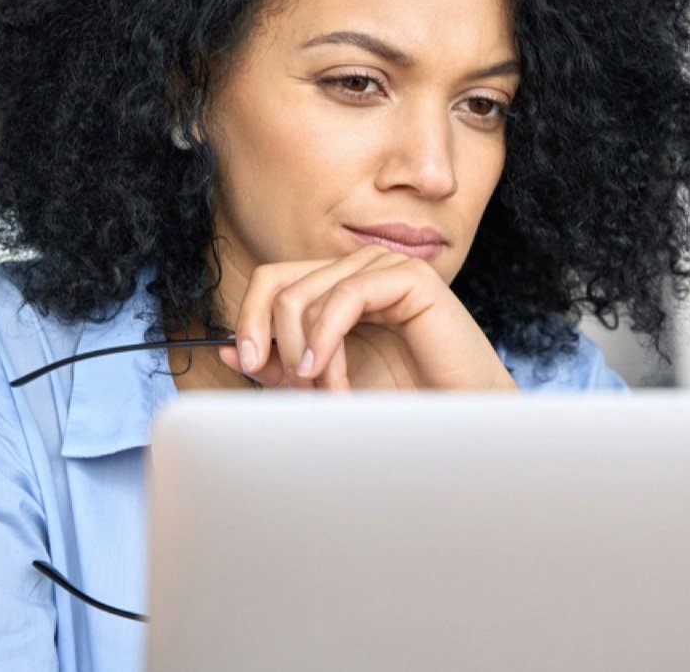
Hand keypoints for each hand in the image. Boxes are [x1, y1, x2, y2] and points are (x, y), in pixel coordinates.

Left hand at [215, 245, 517, 391]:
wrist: (461, 421)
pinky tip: (328, 375)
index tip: (245, 365)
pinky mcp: (410, 277)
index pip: (273, 281)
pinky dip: (326, 338)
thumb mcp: (325, 386)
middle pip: (279, 283)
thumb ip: (281, 367)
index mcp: (338, 289)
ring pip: (305, 294)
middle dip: (275, 342)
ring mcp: (384, 268)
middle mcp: (358, 271)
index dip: (249, 319)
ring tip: (326, 394)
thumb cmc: (402, 404)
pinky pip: (345, 296)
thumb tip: (228, 352)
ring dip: (304, 352)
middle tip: (294, 388)